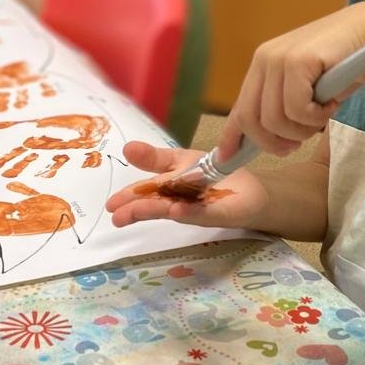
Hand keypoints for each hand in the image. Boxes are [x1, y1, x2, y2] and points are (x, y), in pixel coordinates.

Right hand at [106, 141, 269, 230]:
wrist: (252, 190)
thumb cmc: (214, 174)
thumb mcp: (181, 160)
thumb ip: (154, 158)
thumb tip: (126, 148)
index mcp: (169, 187)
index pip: (146, 192)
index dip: (129, 198)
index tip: (111, 205)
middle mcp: (179, 200)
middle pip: (155, 204)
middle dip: (136, 209)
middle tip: (116, 217)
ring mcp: (197, 208)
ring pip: (172, 209)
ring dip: (155, 211)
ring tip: (134, 213)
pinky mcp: (217, 213)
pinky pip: (200, 213)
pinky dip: (187, 213)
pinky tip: (175, 211)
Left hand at [220, 3, 364, 156]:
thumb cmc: (344, 66)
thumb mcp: (307, 91)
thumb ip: (283, 107)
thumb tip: (264, 139)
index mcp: (262, 66)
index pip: (239, 108)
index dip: (231, 137)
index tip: (226, 159)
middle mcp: (264, 59)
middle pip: (251, 120)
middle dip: (274, 142)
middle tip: (298, 143)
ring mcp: (278, 58)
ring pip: (275, 120)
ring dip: (303, 129)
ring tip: (322, 115)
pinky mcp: (297, 60)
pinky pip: (297, 109)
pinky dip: (316, 117)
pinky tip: (331, 103)